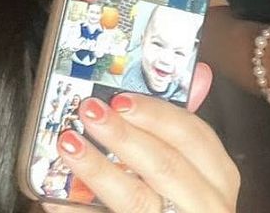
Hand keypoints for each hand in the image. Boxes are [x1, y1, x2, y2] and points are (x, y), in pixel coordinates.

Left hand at [39, 63, 238, 212]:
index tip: (119, 98)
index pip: (193, 135)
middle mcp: (204, 205)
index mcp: (217, 175)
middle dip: (123, 136)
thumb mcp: (183, 157)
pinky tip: (53, 194)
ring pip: (138, 200)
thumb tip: (197, 71)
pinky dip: (77, 208)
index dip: (155, 113)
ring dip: (98, 169)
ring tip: (68, 144)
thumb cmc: (172, 192)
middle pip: (166, 166)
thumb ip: (178, 122)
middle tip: (89, 111)